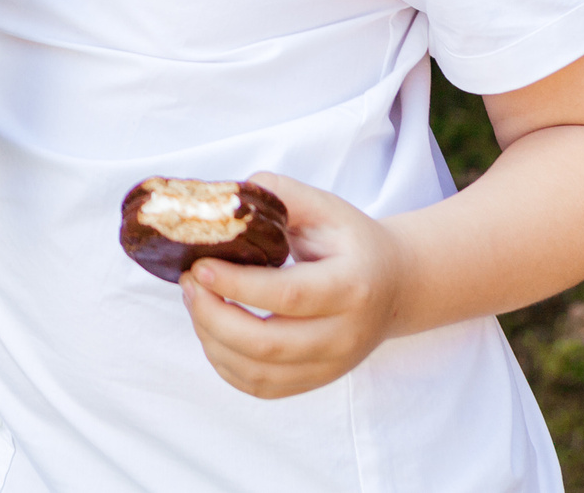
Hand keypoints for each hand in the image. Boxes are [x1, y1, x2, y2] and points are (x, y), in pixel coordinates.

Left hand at [179, 174, 405, 398]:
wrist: (395, 284)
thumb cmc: (352, 242)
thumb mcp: (325, 208)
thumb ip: (279, 196)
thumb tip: (228, 199)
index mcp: (352, 286)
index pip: (286, 295)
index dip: (235, 284)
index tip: (198, 266)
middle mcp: (344, 335)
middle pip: (267, 344)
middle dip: (212, 316)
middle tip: (188, 283)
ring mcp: (331, 365)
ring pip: (258, 373)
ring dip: (212, 340)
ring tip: (195, 301)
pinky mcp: (315, 380)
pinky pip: (260, 387)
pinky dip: (225, 363)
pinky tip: (211, 330)